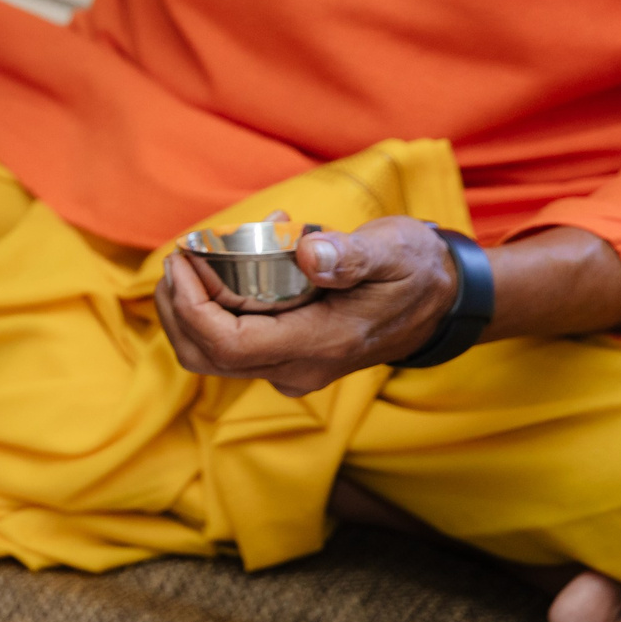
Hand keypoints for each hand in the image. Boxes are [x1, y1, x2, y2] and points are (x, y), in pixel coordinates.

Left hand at [157, 216, 456, 396]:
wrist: (443, 303)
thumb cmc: (417, 270)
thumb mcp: (394, 252)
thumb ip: (352, 256)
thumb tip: (311, 255)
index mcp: (321, 345)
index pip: (228, 344)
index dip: (192, 307)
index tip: (182, 261)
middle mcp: (299, 369)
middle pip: (207, 356)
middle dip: (178, 309)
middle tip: (177, 258)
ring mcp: (292, 369)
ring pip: (212, 356)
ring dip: (188, 312)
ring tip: (190, 262)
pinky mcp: (287, 359)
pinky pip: (231, 345)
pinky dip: (210, 312)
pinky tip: (220, 271)